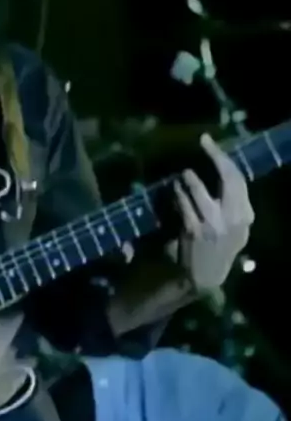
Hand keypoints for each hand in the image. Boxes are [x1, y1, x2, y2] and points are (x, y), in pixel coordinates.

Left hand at [168, 133, 254, 291]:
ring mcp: (214, 225)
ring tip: (185, 174)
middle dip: (216, 157)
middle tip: (204, 143)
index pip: (239, 180)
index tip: (209, 143)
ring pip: (201, 191)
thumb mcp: (234, 228)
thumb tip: (222, 170)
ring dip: (190, 179)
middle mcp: (235, 220)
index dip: (225, 158)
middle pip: (228, 179)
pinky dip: (179, 193)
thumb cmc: (216, 248)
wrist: (202, 277)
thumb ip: (233, 205)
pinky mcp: (194, 230)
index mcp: (246, 217)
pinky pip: (185, 203)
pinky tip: (175, 189)